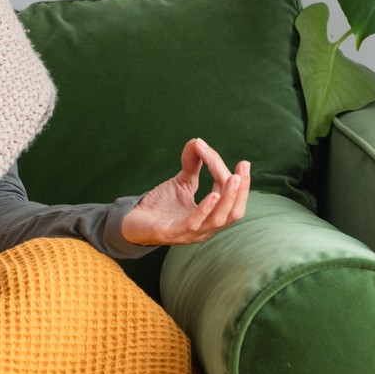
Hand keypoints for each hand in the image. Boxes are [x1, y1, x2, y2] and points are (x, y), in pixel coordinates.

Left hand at [120, 138, 250, 246]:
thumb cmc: (159, 206)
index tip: (240, 161)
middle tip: (243, 170)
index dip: (233, 179)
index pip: (228, 197)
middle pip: (233, 213)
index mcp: (210, 217)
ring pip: (218, 219)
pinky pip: (194, 223)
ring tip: (234, 179)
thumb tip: (198, 141)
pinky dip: (206, 209)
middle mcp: (205, 228)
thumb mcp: (181, 183)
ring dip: (228, 198)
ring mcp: (190, 233)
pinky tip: (213, 195)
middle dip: (242, 192)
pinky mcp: (172, 232)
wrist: (131, 221)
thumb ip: (192, 165)